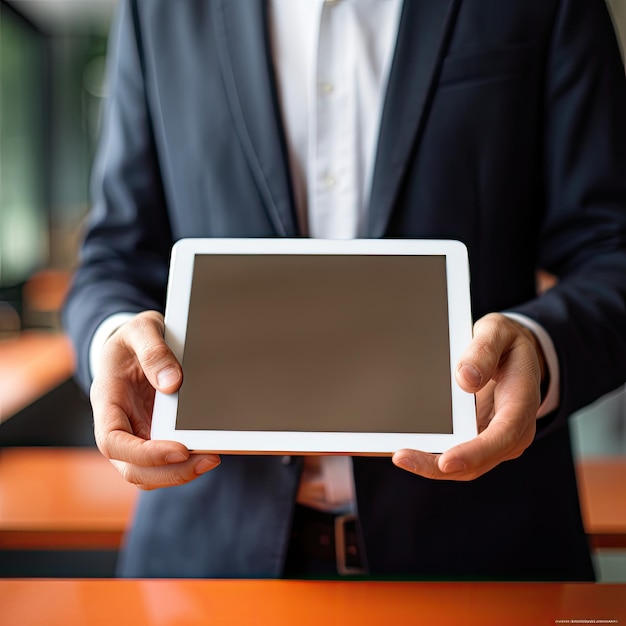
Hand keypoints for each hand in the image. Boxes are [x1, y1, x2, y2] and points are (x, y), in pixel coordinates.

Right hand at [90, 310, 220, 488]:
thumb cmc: (133, 338)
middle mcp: (118, 425)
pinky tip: (208, 452)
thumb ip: (154, 351)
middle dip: (169, 472)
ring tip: (212, 458)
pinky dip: (184, 464)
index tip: (179, 450)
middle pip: (132, 468)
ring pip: (149, 473)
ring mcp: (134, 434)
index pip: (113, 442)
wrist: (133, 343)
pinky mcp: (153, 435)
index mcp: (106, 401)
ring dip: (179, 473)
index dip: (144, 454)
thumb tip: (172, 384)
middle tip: (208, 460)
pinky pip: (164, 462)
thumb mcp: (141, 329)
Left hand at [392, 313, 544, 480]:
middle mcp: (513, 430)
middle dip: (439, 466)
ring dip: (431, 466)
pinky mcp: (479, 439)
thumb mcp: (498, 331)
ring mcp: (496, 440)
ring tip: (401, 457)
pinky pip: (457, 457)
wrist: (513, 354)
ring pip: (465, 466)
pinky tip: (409, 452)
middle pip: (479, 461)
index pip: (502, 436)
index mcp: (522, 403)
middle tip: (403, 458)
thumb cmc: (505, 342)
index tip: (446, 461)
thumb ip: (483, 350)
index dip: (474, 452)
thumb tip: (465, 379)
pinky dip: (433, 458)